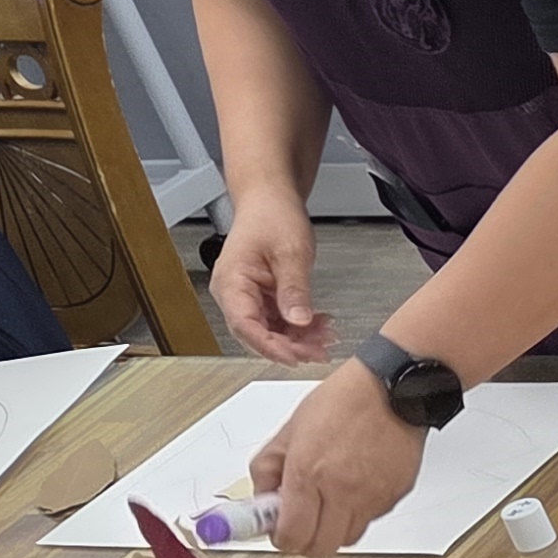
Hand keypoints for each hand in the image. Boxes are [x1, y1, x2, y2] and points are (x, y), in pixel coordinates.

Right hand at [209, 193, 331, 365]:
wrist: (270, 199)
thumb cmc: (272, 216)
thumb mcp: (291, 252)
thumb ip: (294, 288)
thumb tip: (298, 320)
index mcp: (231, 281)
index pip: (244, 325)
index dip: (269, 346)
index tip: (295, 357)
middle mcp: (234, 292)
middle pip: (257, 333)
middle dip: (290, 346)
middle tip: (320, 351)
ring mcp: (247, 296)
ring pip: (270, 330)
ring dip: (299, 338)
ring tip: (326, 338)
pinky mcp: (262, 297)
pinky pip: (278, 320)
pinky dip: (300, 326)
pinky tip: (320, 326)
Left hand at [251, 363, 430, 555]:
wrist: (392, 388)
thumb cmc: (343, 401)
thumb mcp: (290, 429)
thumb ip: (268, 468)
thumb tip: (263, 496)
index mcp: (308, 473)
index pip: (291, 536)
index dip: (281, 539)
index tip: (277, 530)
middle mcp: (342, 490)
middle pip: (321, 548)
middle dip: (306, 541)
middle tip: (301, 523)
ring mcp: (372, 497)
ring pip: (348, 538)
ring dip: (334, 528)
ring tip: (328, 501)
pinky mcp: (395, 495)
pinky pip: (371, 518)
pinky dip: (359, 511)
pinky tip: (354, 485)